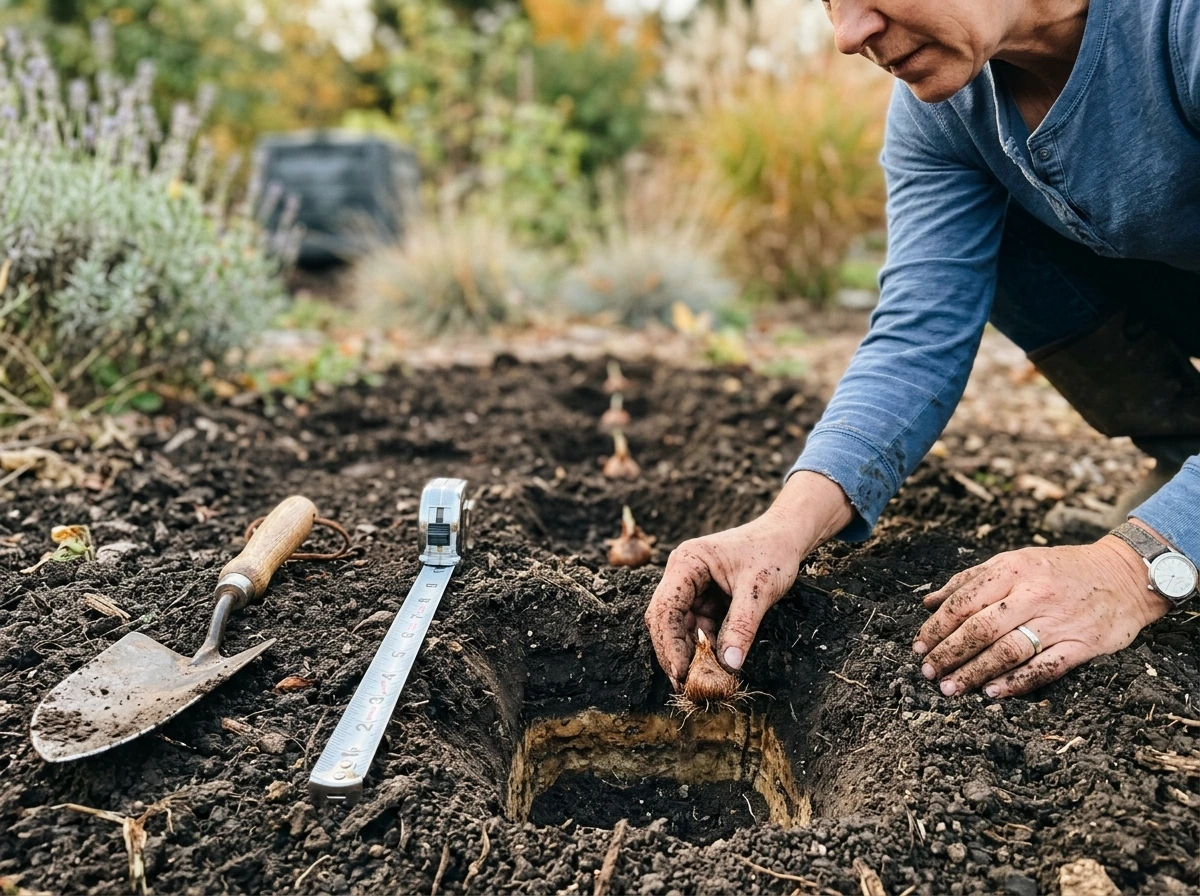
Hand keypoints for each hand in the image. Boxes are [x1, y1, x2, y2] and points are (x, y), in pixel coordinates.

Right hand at [644, 472, 852, 687]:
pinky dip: (704, 648)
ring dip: (690, 654)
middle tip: (686, 686)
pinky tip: (713, 667)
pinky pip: (697, 628)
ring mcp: (691, 588)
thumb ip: (742, 625)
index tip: (682, 673)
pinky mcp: (703, 599)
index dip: (670, 643)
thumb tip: (729, 664)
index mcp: (687, 563)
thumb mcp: (759, 589)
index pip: (666, 608)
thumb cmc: (772, 553)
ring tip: (701, 682)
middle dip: (674, 653)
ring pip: (679, 628)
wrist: (786, 537)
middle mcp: (682, 574)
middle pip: (665, 620)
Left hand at [914, 528, 1171, 697]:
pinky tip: (992, 693)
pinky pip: (1044, 668)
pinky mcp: (1083, 645)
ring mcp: (1060, 621)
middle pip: (981, 629)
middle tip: (928, 672)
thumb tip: (928, 602)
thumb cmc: (1061, 569)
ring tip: (951, 687)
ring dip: (975, 672)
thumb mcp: (1015, 561)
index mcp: (1013, 569)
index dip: (937, 627)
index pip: (964, 601)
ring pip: (1008, 651)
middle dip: (949, 653)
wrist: (1126, 574)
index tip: (919, 646)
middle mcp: (1034, 594)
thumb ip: (970, 581)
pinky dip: (1016, 683)